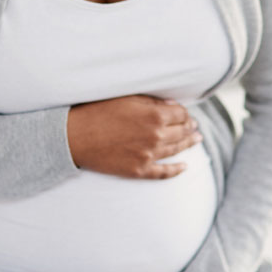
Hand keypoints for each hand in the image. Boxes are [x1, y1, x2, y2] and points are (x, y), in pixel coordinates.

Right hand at [67, 95, 200, 178]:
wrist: (75, 137)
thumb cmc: (97, 112)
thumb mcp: (125, 98)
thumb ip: (151, 101)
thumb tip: (172, 105)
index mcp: (154, 116)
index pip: (180, 114)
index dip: (184, 113)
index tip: (185, 113)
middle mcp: (156, 136)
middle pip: (182, 131)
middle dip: (190, 127)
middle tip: (195, 126)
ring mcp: (149, 156)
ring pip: (176, 150)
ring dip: (188, 144)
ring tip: (196, 140)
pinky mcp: (139, 170)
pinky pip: (164, 173)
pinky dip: (176, 170)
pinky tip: (184, 167)